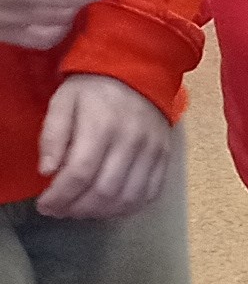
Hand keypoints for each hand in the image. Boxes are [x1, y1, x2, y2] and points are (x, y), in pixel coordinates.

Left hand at [36, 75, 171, 218]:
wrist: (140, 72)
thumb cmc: (95, 88)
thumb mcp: (63, 102)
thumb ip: (52, 136)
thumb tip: (48, 171)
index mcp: (102, 126)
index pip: (80, 173)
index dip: (60, 196)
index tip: (45, 205)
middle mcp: (131, 141)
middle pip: (104, 191)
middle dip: (77, 208)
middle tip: (60, 210)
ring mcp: (153, 151)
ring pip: (128, 197)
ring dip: (101, 212)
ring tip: (82, 210)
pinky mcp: (165, 157)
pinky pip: (150, 193)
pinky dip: (129, 207)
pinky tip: (110, 206)